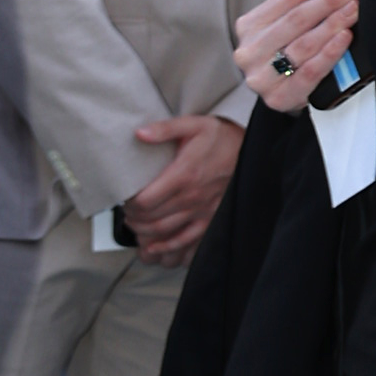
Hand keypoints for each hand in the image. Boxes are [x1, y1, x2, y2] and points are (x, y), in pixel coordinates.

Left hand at [123, 110, 242, 262]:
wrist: (251, 151)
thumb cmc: (220, 138)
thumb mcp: (193, 125)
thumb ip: (164, 130)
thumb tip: (139, 133)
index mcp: (183, 175)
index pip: (145, 201)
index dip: (129, 204)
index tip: (125, 200)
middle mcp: (192, 197)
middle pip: (151, 219)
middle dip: (133, 219)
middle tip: (126, 214)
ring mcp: (202, 212)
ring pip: (165, 233)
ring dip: (144, 234)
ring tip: (135, 227)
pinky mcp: (210, 220)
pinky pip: (187, 241)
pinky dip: (168, 249)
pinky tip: (155, 250)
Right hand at [235, 0, 359, 116]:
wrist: (279, 96)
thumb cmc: (282, 59)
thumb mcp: (281, 29)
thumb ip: (297, 8)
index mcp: (249, 26)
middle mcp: (250, 50)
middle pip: (295, 18)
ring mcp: (261, 75)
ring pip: (303, 44)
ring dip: (332, 23)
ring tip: (353, 10)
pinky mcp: (278, 96)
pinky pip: (309, 71)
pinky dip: (329, 53)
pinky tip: (343, 38)